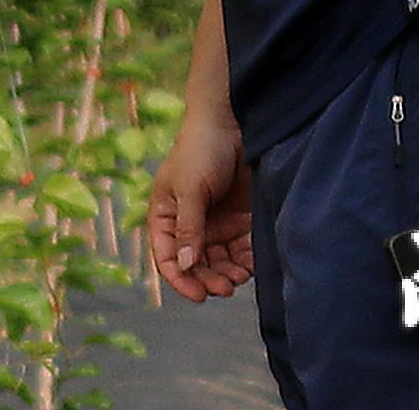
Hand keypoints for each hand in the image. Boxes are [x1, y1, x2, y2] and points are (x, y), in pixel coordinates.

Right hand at [147, 113, 252, 302]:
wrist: (234, 124)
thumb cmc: (201, 150)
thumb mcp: (190, 189)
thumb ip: (188, 228)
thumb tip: (184, 265)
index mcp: (166, 216)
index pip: (167, 258)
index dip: (180, 280)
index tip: (199, 295)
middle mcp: (189, 225)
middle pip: (195, 266)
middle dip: (208, 280)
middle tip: (226, 287)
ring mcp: (215, 224)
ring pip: (219, 263)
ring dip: (228, 274)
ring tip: (240, 277)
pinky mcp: (239, 221)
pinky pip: (241, 251)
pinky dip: (246, 262)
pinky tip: (252, 265)